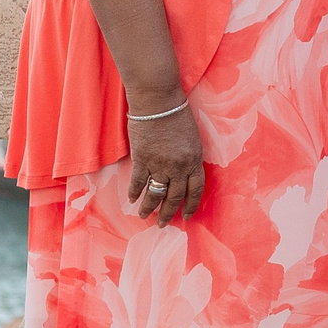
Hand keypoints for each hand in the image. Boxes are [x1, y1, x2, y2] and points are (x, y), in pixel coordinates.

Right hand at [124, 103, 204, 224]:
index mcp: (194, 160)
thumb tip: (185, 172)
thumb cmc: (178, 114)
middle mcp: (179, 167)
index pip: (195, 189)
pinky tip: (132, 200)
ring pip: (155, 194)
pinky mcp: (142, 160)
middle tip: (164, 224)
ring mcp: (160, 165)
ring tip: (145, 216)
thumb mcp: (193, 137)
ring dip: (150, 207)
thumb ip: (190, 157)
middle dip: (169, 213)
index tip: (186, 215)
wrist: (158, 103)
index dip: (191, 204)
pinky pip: (138, 182)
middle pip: (175, 197)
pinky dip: (134, 192)